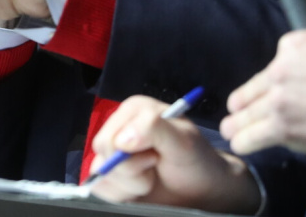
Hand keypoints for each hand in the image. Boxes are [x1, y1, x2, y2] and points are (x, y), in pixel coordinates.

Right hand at [90, 96, 260, 214]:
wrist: (204, 188)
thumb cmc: (196, 160)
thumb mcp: (183, 139)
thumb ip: (154, 128)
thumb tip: (122, 140)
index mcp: (133, 111)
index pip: (108, 139)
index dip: (130, 155)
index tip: (155, 155)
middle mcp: (120, 128)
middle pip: (102, 159)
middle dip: (131, 172)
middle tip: (154, 166)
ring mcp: (114, 153)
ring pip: (102, 177)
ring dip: (131, 185)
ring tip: (152, 176)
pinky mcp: (113, 174)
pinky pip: (101, 189)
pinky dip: (124, 195)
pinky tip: (142, 186)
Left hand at [221, 27, 305, 157]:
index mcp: (294, 46)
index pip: (274, 61)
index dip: (276, 77)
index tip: (279, 87)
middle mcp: (279, 70)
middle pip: (250, 89)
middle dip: (243, 102)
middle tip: (238, 110)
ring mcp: (277, 100)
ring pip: (244, 114)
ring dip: (237, 123)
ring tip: (231, 130)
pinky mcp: (281, 128)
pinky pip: (250, 137)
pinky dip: (244, 141)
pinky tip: (241, 143)